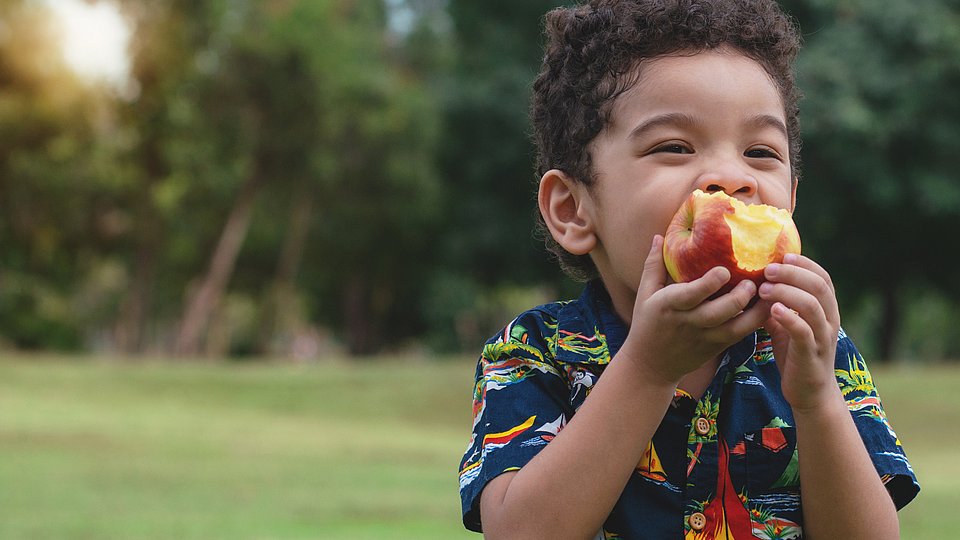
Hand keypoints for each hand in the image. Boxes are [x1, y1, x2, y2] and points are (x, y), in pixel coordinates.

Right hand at [621, 235, 771, 384]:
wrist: (650, 366)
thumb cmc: (647, 324)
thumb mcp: (644, 294)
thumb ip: (653, 265)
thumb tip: (658, 235)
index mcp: (669, 306)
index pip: (691, 294)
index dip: (710, 283)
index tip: (725, 270)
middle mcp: (688, 323)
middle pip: (719, 312)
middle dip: (740, 297)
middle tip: (753, 281)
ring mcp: (705, 337)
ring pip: (736, 327)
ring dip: (756, 311)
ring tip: (769, 293)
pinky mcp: (717, 347)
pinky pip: (741, 335)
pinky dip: (756, 321)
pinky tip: (769, 305)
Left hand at [758, 254, 841, 411]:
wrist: (810, 394)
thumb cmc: (797, 356)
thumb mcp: (786, 326)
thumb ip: (777, 306)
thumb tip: (754, 284)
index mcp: (826, 310)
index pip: (823, 277)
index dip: (804, 264)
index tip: (782, 256)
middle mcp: (829, 320)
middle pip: (819, 286)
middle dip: (793, 274)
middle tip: (767, 270)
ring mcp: (822, 337)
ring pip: (812, 305)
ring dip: (787, 292)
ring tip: (764, 288)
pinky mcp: (812, 354)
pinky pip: (804, 331)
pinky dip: (789, 317)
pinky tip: (772, 310)